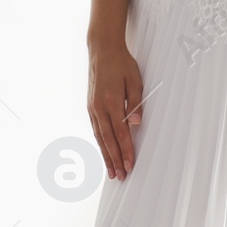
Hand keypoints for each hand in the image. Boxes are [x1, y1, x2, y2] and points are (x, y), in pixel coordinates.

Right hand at [86, 37, 143, 179]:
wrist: (102, 50)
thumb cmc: (121, 63)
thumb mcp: (134, 80)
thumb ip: (135, 103)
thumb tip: (136, 124)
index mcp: (110, 102)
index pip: (121, 133)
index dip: (126, 151)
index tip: (130, 165)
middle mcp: (98, 108)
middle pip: (108, 140)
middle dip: (115, 160)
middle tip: (120, 176)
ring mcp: (92, 108)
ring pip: (100, 138)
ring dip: (106, 156)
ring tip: (111, 171)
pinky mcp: (90, 107)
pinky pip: (96, 130)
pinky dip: (100, 144)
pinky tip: (104, 152)